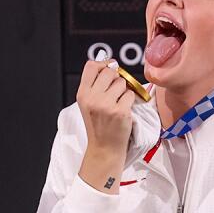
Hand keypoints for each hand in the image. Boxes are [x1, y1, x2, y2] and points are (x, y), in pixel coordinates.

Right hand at [75, 59, 135, 193]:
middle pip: (109, 72)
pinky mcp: (120, 111)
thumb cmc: (99, 125)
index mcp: (82, 94)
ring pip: (122, 82)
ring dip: (124, 91)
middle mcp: (92, 98)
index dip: (103, 64)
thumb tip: (111, 64)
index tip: (110, 69)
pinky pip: (130, 94)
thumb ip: (96, 84)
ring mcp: (106, 105)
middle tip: (115, 92)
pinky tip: (124, 111)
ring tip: (118, 104)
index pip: (91, 66)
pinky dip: (130, 101)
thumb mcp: (89, 104)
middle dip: (116, 79)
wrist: (104, 149)